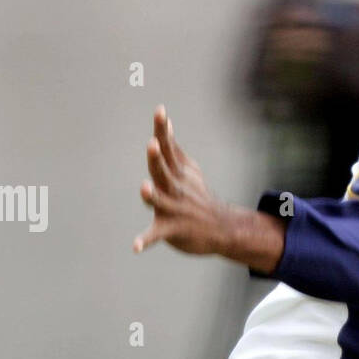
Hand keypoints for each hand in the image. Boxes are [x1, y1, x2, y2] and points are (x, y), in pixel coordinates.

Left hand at [133, 105, 225, 255]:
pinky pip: (156, 235)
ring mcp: (174, 209)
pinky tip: (135, 247)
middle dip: (157, 158)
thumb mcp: (189, 171)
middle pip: (163, 171)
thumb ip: (173, 149)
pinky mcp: (171, 229)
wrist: (222, 229)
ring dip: (152, 195)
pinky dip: (145, 240)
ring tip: (145, 188)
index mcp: (177, 173)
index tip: (160, 111)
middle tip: (152, 144)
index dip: (162, 130)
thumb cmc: (199, 198)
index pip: (168, 148)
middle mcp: (175, 188)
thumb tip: (165, 125)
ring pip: (160, 200)